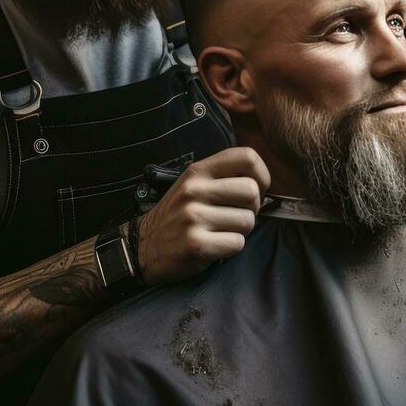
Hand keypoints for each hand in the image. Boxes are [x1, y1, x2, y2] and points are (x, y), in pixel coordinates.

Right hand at [136, 147, 270, 285]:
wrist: (144, 246)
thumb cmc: (177, 215)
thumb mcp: (193, 185)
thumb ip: (222, 177)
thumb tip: (261, 182)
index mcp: (198, 171)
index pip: (247, 157)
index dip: (262, 175)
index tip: (255, 190)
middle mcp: (195, 190)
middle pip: (252, 191)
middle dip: (251, 208)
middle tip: (234, 216)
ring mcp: (194, 216)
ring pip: (247, 221)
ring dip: (240, 231)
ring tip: (220, 231)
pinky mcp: (196, 244)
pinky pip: (237, 243)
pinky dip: (230, 248)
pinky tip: (214, 246)